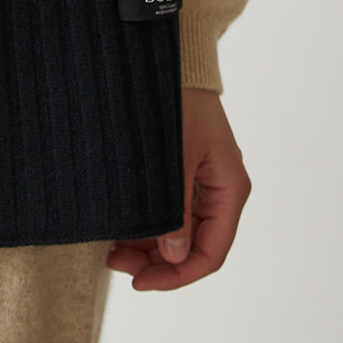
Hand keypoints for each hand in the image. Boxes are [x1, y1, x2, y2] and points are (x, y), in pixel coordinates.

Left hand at [106, 88, 249, 290]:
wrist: (171, 59)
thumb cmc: (177, 101)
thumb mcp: (175, 158)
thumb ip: (176, 209)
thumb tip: (174, 255)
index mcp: (229, 189)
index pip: (211, 253)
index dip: (177, 275)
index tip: (140, 282)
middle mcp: (219, 191)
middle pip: (194, 247)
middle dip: (157, 262)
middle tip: (116, 264)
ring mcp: (202, 183)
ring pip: (179, 233)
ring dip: (148, 246)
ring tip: (112, 248)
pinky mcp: (183, 174)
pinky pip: (170, 212)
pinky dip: (147, 223)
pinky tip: (121, 227)